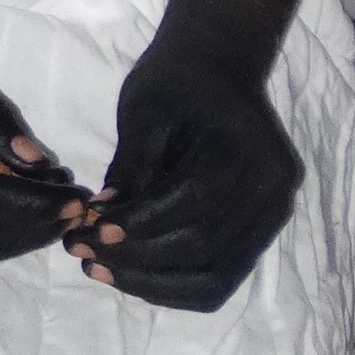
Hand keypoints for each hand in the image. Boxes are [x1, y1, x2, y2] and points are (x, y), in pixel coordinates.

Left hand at [67, 37, 299, 309]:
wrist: (219, 69)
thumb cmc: (177, 82)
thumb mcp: (144, 111)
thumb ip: (129, 166)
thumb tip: (100, 221)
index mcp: (246, 152)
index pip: (194, 203)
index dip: (141, 224)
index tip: (91, 231)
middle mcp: (272, 192)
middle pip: (206, 248)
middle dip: (137, 259)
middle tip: (81, 253)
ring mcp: (273, 217)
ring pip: (216, 277)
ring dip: (153, 283)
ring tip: (98, 269)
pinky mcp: (259, 233)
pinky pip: (220, 275)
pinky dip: (174, 284)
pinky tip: (130, 273)